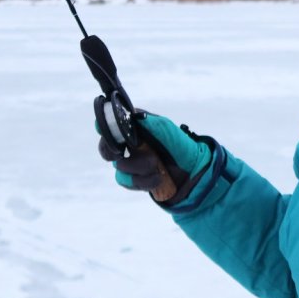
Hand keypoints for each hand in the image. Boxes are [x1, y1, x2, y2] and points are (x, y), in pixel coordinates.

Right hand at [97, 111, 211, 204]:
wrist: (194, 173)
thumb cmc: (180, 146)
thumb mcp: (167, 130)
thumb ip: (148, 123)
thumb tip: (131, 115)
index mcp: (135, 128)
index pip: (111, 124)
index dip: (104, 127)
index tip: (106, 131)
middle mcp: (130, 145)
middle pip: (106, 147)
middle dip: (111, 151)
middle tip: (121, 153)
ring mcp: (131, 163)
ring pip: (120, 167)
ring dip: (138, 167)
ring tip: (156, 165)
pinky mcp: (135, 180)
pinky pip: (128, 182)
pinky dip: (143, 181)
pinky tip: (157, 178)